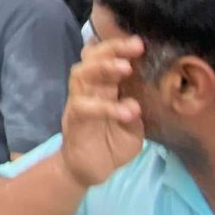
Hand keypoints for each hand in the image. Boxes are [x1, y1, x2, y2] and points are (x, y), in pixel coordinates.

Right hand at [61, 38, 145, 188]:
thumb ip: (136, 111)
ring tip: (125, 68)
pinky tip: (125, 110)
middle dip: (112, 48)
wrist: (90, 171)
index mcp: (104, 86)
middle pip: (91, 57)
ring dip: (103, 68)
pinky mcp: (74, 120)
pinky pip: (84, 107)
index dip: (120, 47)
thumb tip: (140, 97)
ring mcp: (78, 102)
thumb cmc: (112, 145)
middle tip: (135, 46)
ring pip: (81, 74)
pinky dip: (105, 106)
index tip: (140, 43)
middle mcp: (88, 89)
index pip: (106, 57)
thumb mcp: (133, 127)